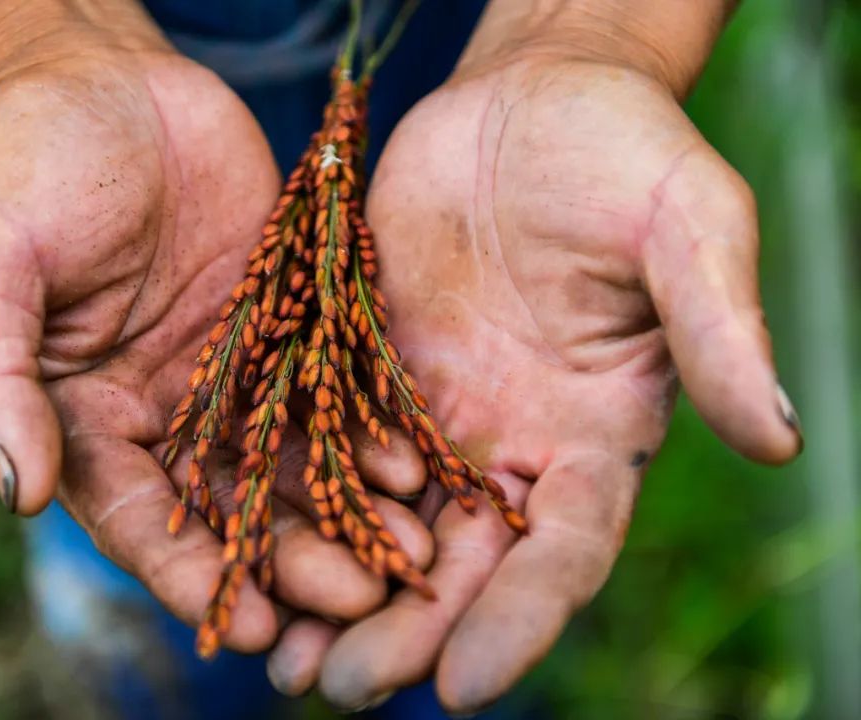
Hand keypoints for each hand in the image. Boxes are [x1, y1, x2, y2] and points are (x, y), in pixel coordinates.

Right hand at [0, 27, 433, 650]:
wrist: (107, 81)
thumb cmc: (27, 165)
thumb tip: (14, 492)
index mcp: (84, 417)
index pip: (140, 520)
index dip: (195, 577)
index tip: (262, 627)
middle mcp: (164, 412)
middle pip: (233, 506)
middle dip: (298, 557)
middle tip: (366, 597)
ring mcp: (231, 370)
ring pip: (292, 460)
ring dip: (349, 511)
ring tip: (412, 549)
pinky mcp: (283, 323)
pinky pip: (329, 389)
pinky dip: (367, 431)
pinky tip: (411, 464)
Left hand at [267, 19, 801, 712]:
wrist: (533, 95)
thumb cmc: (626, 153)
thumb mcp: (687, 228)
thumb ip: (716, 333)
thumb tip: (780, 441)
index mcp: (593, 433)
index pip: (564, 549)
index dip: (521, 618)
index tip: (465, 684)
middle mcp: (510, 440)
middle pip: (463, 560)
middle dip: (407, 628)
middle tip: (346, 687)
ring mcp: (434, 408)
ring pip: (386, 520)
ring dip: (338, 589)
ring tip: (287, 661)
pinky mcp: (370, 363)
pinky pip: (326, 442)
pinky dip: (294, 499)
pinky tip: (246, 544)